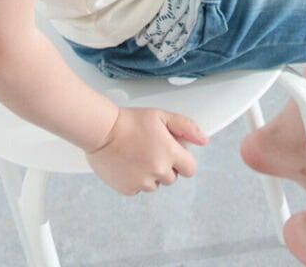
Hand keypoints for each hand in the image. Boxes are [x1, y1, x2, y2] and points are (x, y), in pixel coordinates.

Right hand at [85, 106, 208, 194]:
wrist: (101, 130)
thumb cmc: (129, 121)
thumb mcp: (160, 115)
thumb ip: (185, 126)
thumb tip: (204, 139)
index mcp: (170, 153)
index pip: (190, 168)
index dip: (182, 160)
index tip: (172, 152)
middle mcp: (158, 171)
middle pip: (172, 177)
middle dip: (165, 166)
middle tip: (150, 149)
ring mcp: (142, 182)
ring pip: (154, 184)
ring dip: (149, 174)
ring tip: (136, 155)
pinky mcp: (127, 189)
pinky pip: (137, 188)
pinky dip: (134, 179)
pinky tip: (127, 163)